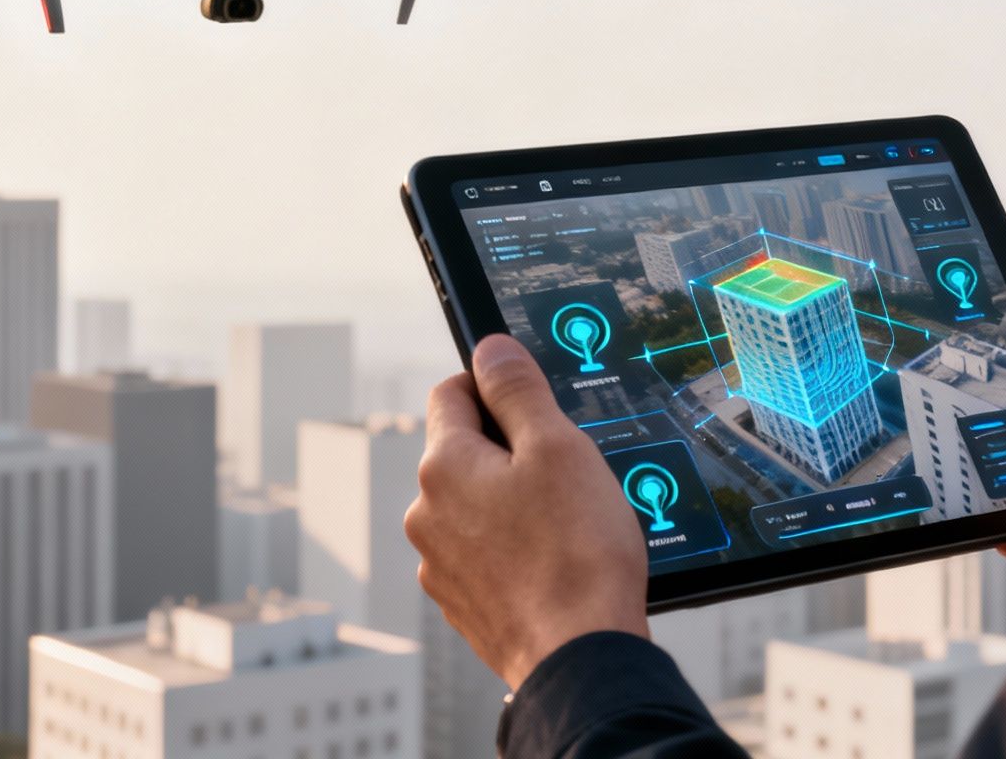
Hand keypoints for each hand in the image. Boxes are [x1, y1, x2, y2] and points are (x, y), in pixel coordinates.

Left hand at [405, 335, 650, 690]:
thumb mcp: (558, 446)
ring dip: (511, 503)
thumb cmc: (576, 555)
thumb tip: (489, 348)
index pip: (452, 391)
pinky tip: (553, 562)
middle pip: (463, 451)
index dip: (496, 387)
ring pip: (475, 505)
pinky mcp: (461, 603)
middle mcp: (426, 514)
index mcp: (443, 466)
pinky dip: (513, 548)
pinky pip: (483, 553)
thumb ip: (517, 389)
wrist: (580, 657)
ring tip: (564, 525)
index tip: (536, 407)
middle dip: (509, 451)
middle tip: (565, 473)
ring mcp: (439, 564)